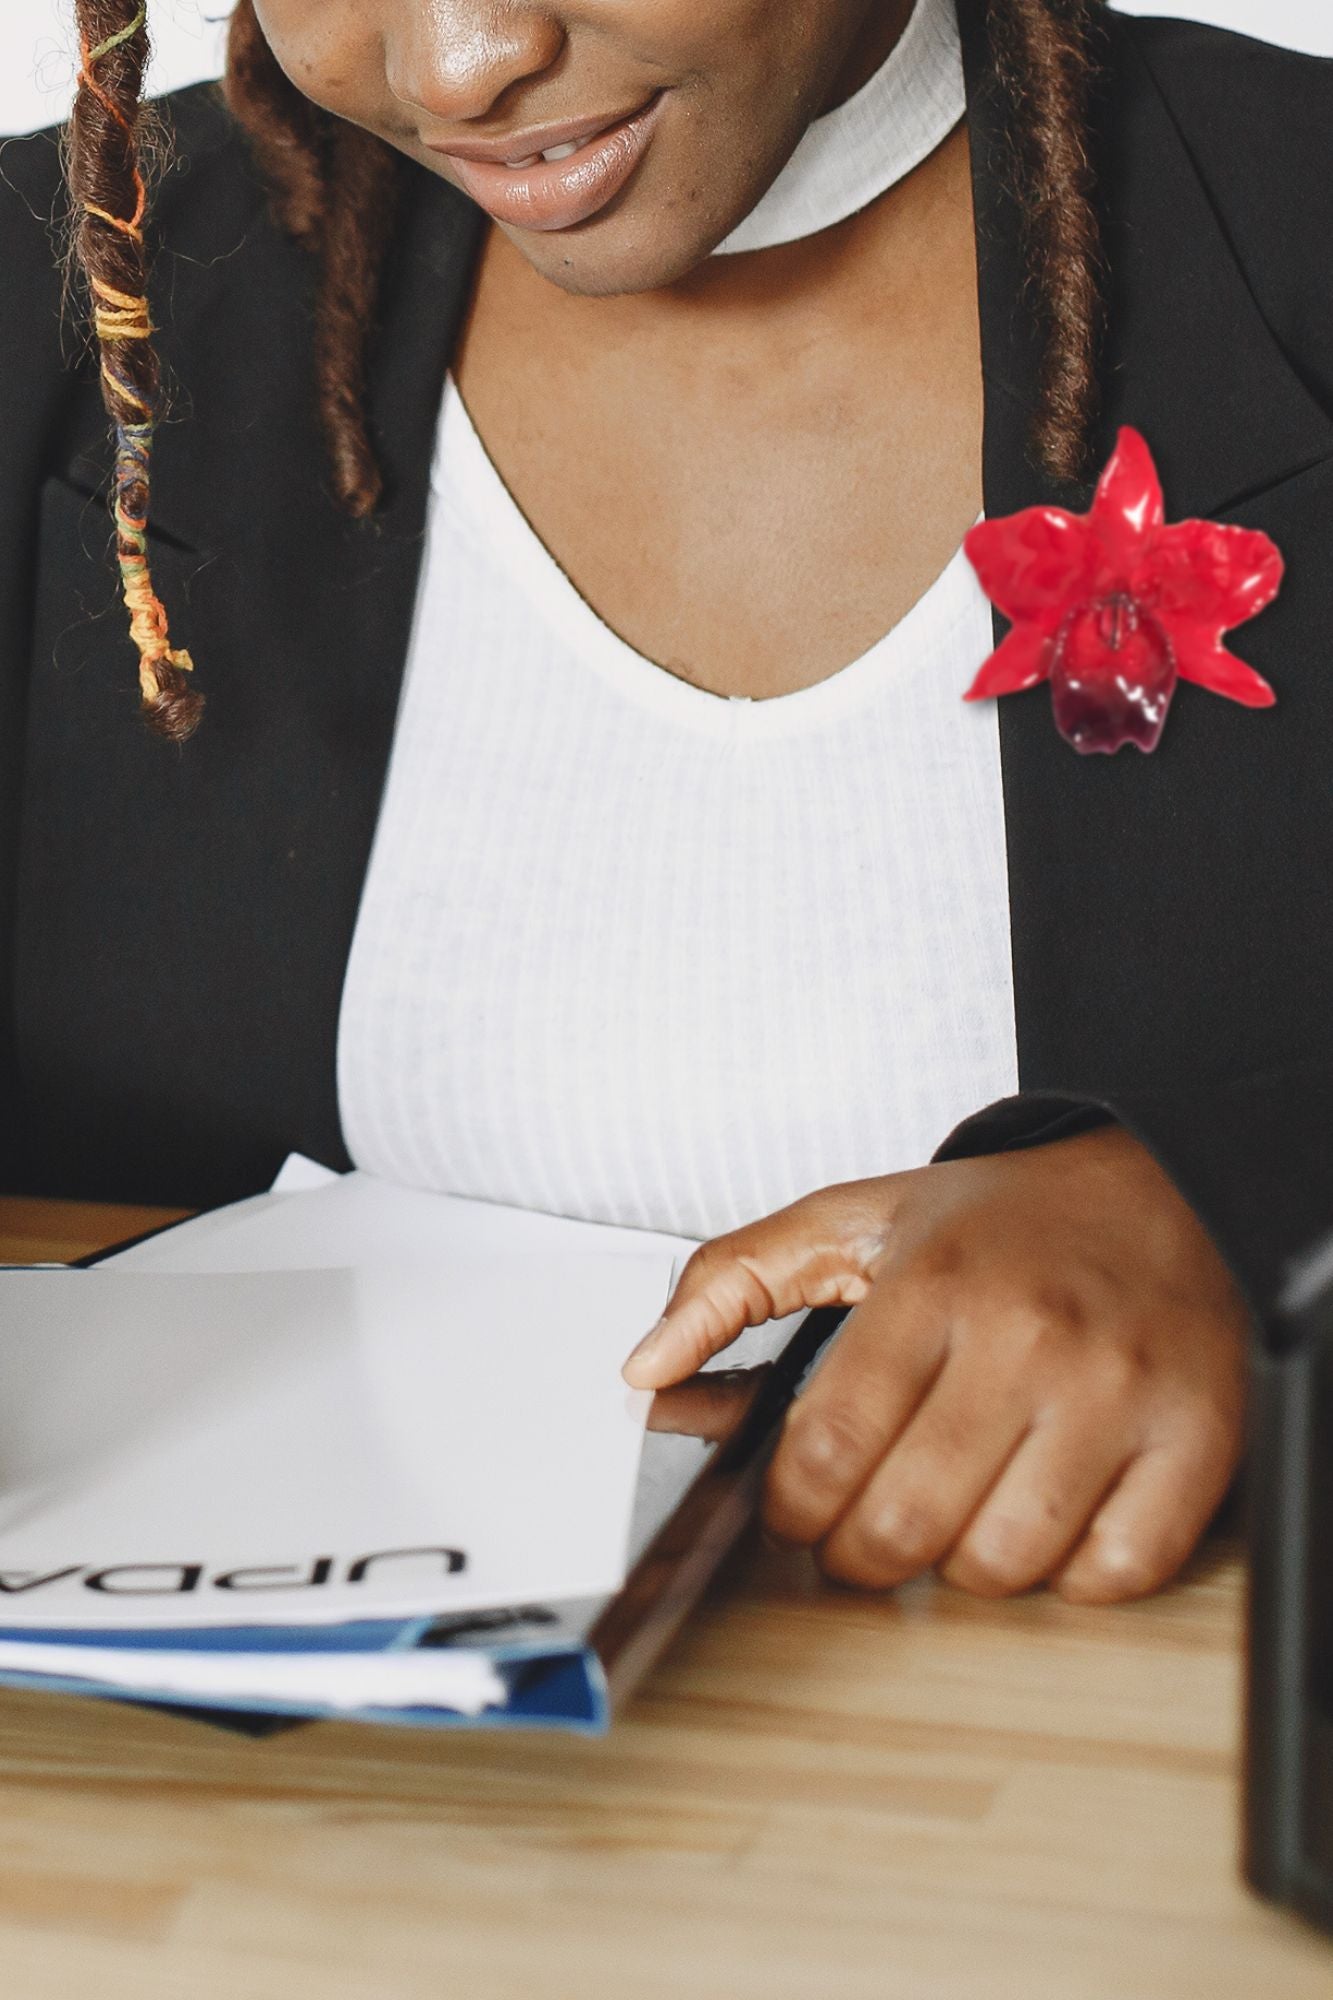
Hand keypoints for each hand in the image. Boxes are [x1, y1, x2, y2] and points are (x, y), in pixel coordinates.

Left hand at [622, 1127, 1249, 1601]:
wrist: (1169, 1186)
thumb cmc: (1007, 1220)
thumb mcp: (857, 1218)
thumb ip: (734, 1278)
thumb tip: (644, 1365)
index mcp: (934, 1285)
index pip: (825, 1451)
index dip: (790, 1512)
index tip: (795, 1511)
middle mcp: (1027, 1336)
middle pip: (903, 1523)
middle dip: (859, 1554)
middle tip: (862, 1532)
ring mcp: (1117, 1392)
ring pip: (1003, 1563)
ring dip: (960, 1569)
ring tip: (957, 1517)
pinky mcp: (1196, 1437)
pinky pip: (1115, 1570)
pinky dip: (1070, 1577)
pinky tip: (1048, 1525)